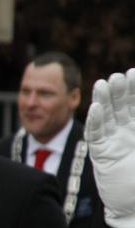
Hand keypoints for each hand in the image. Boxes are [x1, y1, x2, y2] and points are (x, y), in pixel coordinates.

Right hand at [85, 68, 134, 227]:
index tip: (134, 72)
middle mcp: (125, 132)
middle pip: (120, 106)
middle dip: (120, 91)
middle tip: (118, 77)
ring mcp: (112, 142)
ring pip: (106, 116)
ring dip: (104, 100)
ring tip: (103, 84)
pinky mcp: (101, 155)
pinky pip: (96, 135)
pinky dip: (96, 122)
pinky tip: (96, 109)